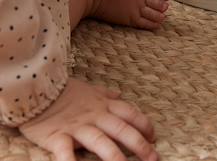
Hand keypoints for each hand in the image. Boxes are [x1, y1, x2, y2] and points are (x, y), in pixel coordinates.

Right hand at [20, 78, 157, 160]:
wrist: (36, 88)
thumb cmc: (65, 92)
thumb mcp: (89, 88)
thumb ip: (106, 94)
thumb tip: (120, 94)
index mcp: (103, 105)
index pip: (130, 113)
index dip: (144, 125)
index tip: (154, 137)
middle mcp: (95, 116)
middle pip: (121, 129)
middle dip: (139, 145)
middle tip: (154, 158)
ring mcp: (77, 127)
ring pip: (100, 142)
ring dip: (115, 156)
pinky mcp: (57, 137)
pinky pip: (66, 153)